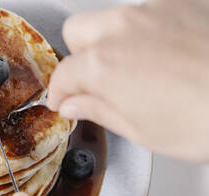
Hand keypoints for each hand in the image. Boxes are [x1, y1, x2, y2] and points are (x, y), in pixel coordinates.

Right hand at [47, 0, 208, 162]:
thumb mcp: (141, 130)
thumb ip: (98, 110)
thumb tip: (75, 104)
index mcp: (103, 64)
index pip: (62, 74)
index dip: (60, 93)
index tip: (66, 102)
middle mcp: (123, 28)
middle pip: (78, 31)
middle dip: (79, 56)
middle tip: (96, 82)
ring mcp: (156, 9)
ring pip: (115, 17)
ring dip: (114, 41)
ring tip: (139, 70)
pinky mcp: (187, 2)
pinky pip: (153, 11)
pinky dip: (151, 31)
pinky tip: (171, 55)